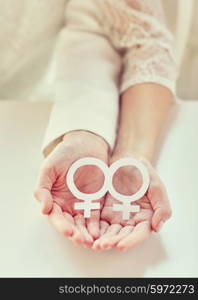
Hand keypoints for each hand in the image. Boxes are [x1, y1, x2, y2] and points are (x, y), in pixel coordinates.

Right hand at [34, 131, 107, 246]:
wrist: (86, 145)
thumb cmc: (64, 154)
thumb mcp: (49, 168)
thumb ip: (43, 188)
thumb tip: (43, 209)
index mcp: (54, 199)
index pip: (56, 217)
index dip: (61, 225)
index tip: (68, 231)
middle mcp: (67, 205)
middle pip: (70, 224)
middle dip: (76, 234)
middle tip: (82, 240)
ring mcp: (82, 205)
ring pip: (83, 224)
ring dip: (86, 234)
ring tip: (91, 241)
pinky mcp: (96, 202)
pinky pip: (96, 217)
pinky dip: (97, 226)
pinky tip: (100, 233)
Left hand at [93, 156, 171, 250]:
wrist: (125, 161)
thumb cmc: (142, 172)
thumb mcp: (156, 185)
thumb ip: (162, 206)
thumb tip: (157, 227)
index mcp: (146, 216)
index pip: (140, 232)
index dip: (131, 241)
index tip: (121, 246)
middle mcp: (132, 220)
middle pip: (123, 236)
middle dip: (112, 242)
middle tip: (101, 246)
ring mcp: (117, 217)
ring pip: (110, 232)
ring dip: (102, 239)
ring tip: (93, 243)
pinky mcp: (104, 212)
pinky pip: (99, 223)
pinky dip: (94, 229)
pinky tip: (87, 233)